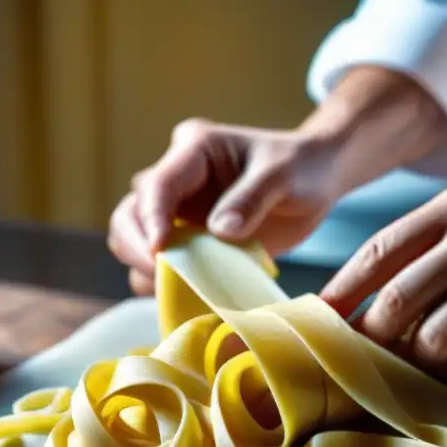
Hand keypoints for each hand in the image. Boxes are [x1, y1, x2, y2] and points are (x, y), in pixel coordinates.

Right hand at [108, 119, 338, 294]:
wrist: (316, 177)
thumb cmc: (301, 167)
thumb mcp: (283, 176)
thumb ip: (252, 198)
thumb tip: (220, 232)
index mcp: (194, 150)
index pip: (157, 184)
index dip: (151, 218)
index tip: (160, 251)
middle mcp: (178, 178)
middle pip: (130, 213)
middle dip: (137, 246)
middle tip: (162, 277)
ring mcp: (180, 209)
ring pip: (135, 240)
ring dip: (146, 268)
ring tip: (176, 290)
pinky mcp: (189, 238)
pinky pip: (163, 264)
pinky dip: (166, 283)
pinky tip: (187, 296)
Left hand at [321, 182, 446, 386]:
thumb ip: (423, 252)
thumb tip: (348, 306)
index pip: (379, 253)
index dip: (342, 296)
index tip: (319, 329)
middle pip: (399, 304)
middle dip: (381, 342)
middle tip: (384, 361)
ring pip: (438, 340)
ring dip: (431, 363)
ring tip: (445, 361)